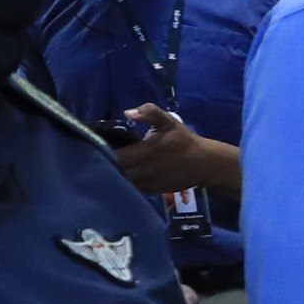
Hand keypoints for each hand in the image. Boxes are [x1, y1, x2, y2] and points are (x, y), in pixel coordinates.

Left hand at [112, 107, 239, 198]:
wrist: (203, 163)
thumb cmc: (183, 140)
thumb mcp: (169, 121)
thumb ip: (149, 112)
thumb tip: (127, 112)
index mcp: (146, 151)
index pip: (115, 155)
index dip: (104, 151)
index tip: (100, 145)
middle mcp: (145, 170)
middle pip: (116, 171)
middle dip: (107, 163)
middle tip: (102, 155)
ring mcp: (148, 183)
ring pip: (123, 181)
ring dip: (116, 174)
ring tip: (110, 165)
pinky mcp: (152, 191)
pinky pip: (133, 189)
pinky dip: (126, 183)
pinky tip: (126, 175)